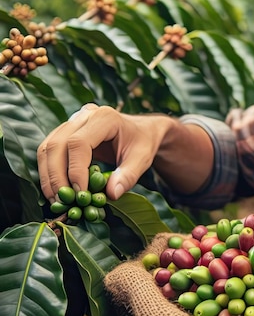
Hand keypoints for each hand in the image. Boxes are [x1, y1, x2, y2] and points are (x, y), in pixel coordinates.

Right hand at [37, 103, 176, 200]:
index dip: (75, 170)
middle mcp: (85, 115)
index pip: (79, 143)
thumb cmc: (142, 143)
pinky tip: (56, 190)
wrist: (141, 131)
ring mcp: (72, 121)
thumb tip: (111, 195)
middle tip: (63, 201)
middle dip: (56, 176)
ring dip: (48, 176)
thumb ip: (129, 176)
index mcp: (105, 117)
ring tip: (57, 200)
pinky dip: (48, 171)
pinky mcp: (65, 132)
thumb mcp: (143, 158)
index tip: (80, 193)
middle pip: (57, 144)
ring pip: (48, 147)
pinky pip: (49, 151)